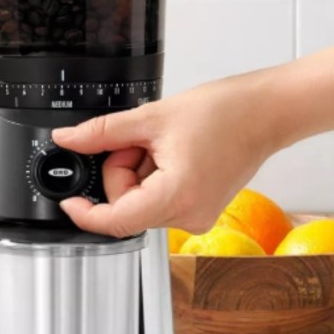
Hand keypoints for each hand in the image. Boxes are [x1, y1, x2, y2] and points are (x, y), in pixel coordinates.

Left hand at [52, 71, 287, 236]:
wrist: (265, 112)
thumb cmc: (225, 113)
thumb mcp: (151, 117)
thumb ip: (102, 133)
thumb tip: (68, 139)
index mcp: (177, 197)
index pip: (116, 221)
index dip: (85, 213)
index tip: (69, 201)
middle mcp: (189, 216)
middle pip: (126, 205)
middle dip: (123, 170)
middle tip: (142, 140)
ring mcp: (196, 216)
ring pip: (141, 201)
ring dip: (140, 171)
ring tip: (165, 142)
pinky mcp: (200, 209)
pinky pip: (159, 199)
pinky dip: (155, 175)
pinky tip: (173, 152)